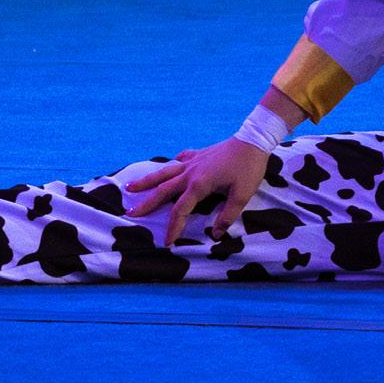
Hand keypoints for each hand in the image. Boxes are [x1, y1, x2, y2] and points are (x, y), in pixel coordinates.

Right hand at [120, 137, 270, 244]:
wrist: (253, 140)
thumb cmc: (248, 168)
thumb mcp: (242, 196)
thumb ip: (227, 216)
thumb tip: (216, 234)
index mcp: (198, 185)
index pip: (180, 211)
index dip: (173, 228)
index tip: (167, 242)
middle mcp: (190, 173)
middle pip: (163, 190)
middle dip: (147, 203)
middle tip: (130, 212)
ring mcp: (193, 161)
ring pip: (165, 172)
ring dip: (147, 180)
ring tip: (129, 186)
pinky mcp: (199, 154)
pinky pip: (180, 159)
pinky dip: (172, 164)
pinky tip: (169, 165)